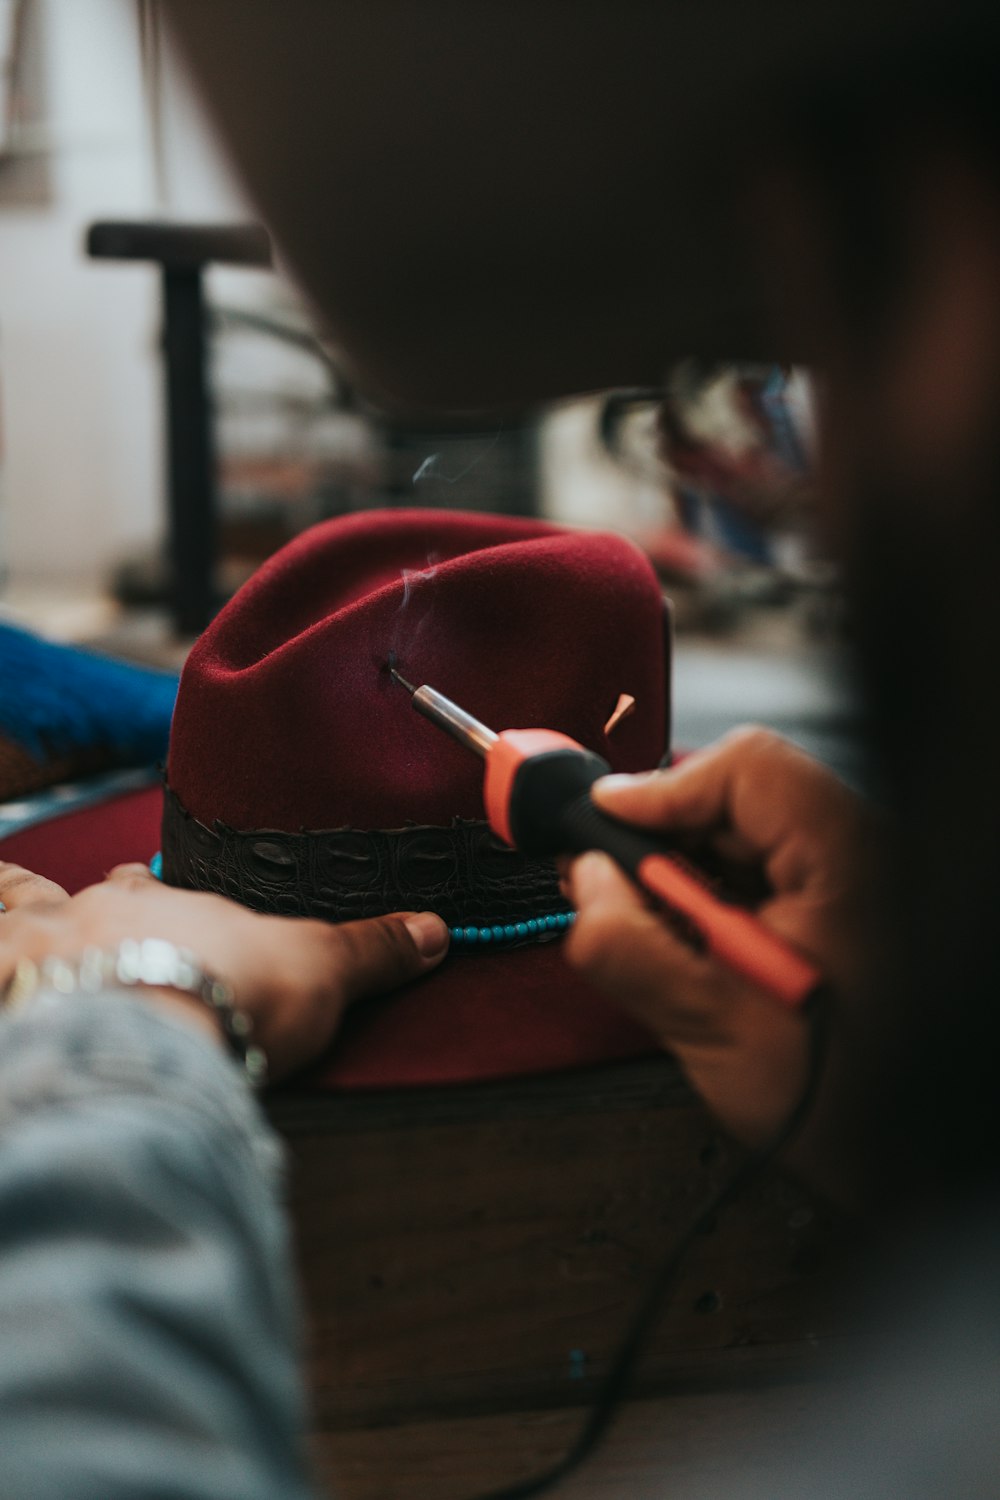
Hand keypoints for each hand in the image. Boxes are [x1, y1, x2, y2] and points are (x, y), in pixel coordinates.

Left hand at [0, 861, 448, 1081]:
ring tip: (9, 929)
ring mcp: (31, 959)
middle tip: (48, 918)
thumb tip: (434, 929)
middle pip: (53, 898)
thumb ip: (372, 950)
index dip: (139, 893)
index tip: (138, 892)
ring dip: (7, 918)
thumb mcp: (321, 968)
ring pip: (7, 918)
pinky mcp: (7, 1000)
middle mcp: (84, 920)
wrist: (152, 1039)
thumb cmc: (232, 994)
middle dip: (49, 905)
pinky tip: (3, 991)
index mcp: (156, 905)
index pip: (140, 887)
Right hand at [565, 728, 880, 1182]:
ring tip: (646, 922)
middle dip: (663, 834)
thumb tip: (584, 882)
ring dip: (683, 867)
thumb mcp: (713, 1028)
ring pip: (744, 831)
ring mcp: (855, 878)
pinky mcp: (840, 905)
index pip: (747, 769)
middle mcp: (861, 853)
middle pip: (740, 794)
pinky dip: (710, 891)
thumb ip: (633, 949)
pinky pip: (759, 868)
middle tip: (605, 879)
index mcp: (850, 861)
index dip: (662, 789)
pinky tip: (687, 939)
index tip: (604, 822)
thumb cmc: (840, 1105)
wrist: (903, 1161)